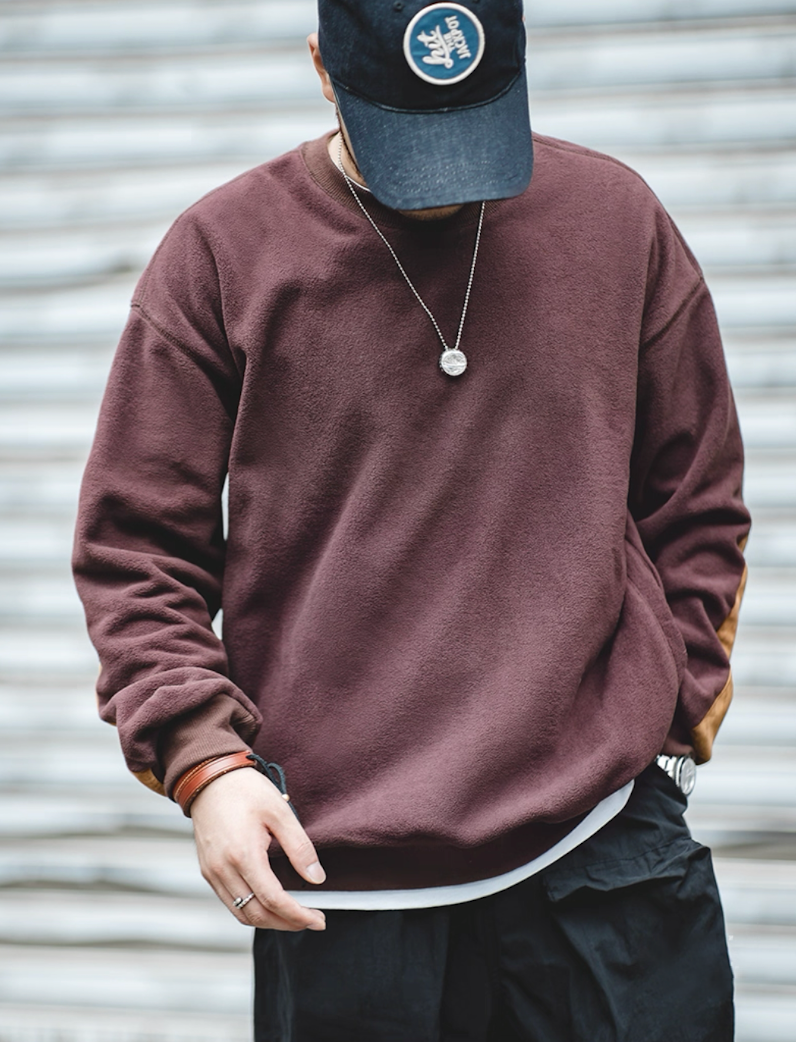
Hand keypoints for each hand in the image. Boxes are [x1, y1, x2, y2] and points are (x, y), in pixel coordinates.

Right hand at [190, 766, 326, 930]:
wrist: (210, 777)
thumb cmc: (245, 790)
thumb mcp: (280, 812)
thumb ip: (299, 847)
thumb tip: (316, 877)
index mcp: (243, 855)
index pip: (273, 900)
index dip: (298, 915)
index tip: (318, 919)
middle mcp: (223, 870)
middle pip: (256, 915)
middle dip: (286, 923)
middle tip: (311, 920)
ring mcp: (212, 872)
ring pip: (241, 913)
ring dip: (269, 921)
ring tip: (293, 916)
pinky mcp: (208, 870)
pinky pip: (230, 901)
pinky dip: (252, 909)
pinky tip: (270, 903)